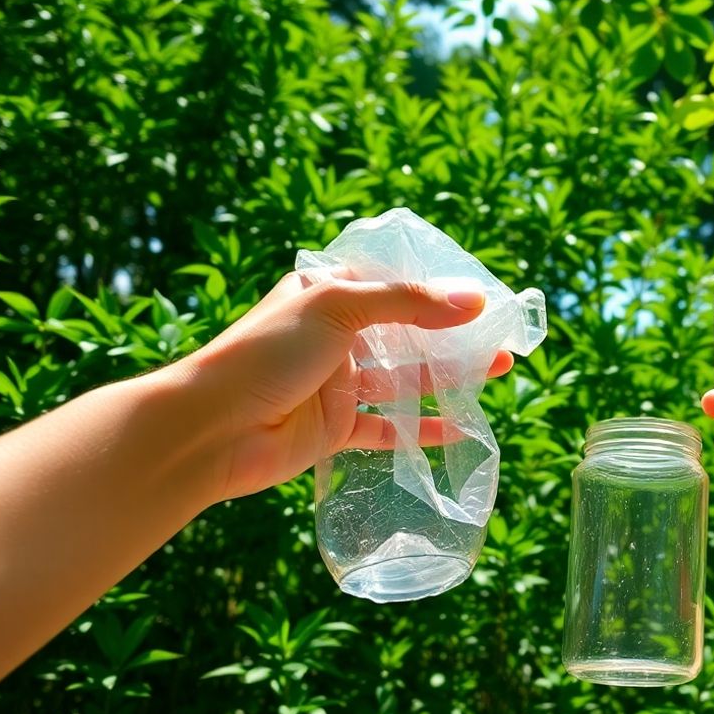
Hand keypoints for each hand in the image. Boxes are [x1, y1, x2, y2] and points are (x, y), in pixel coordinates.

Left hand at [181, 273, 512, 501]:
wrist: (212, 427)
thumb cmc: (266, 352)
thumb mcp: (339, 307)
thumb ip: (409, 304)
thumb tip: (475, 302)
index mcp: (327, 292)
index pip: (392, 282)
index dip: (436, 286)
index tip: (481, 292)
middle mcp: (334, 334)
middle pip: (406, 332)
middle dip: (454, 335)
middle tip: (502, 338)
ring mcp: (337, 383)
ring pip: (403, 378)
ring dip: (448, 377)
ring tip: (497, 373)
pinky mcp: (336, 428)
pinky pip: (388, 428)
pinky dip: (421, 430)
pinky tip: (459, 431)